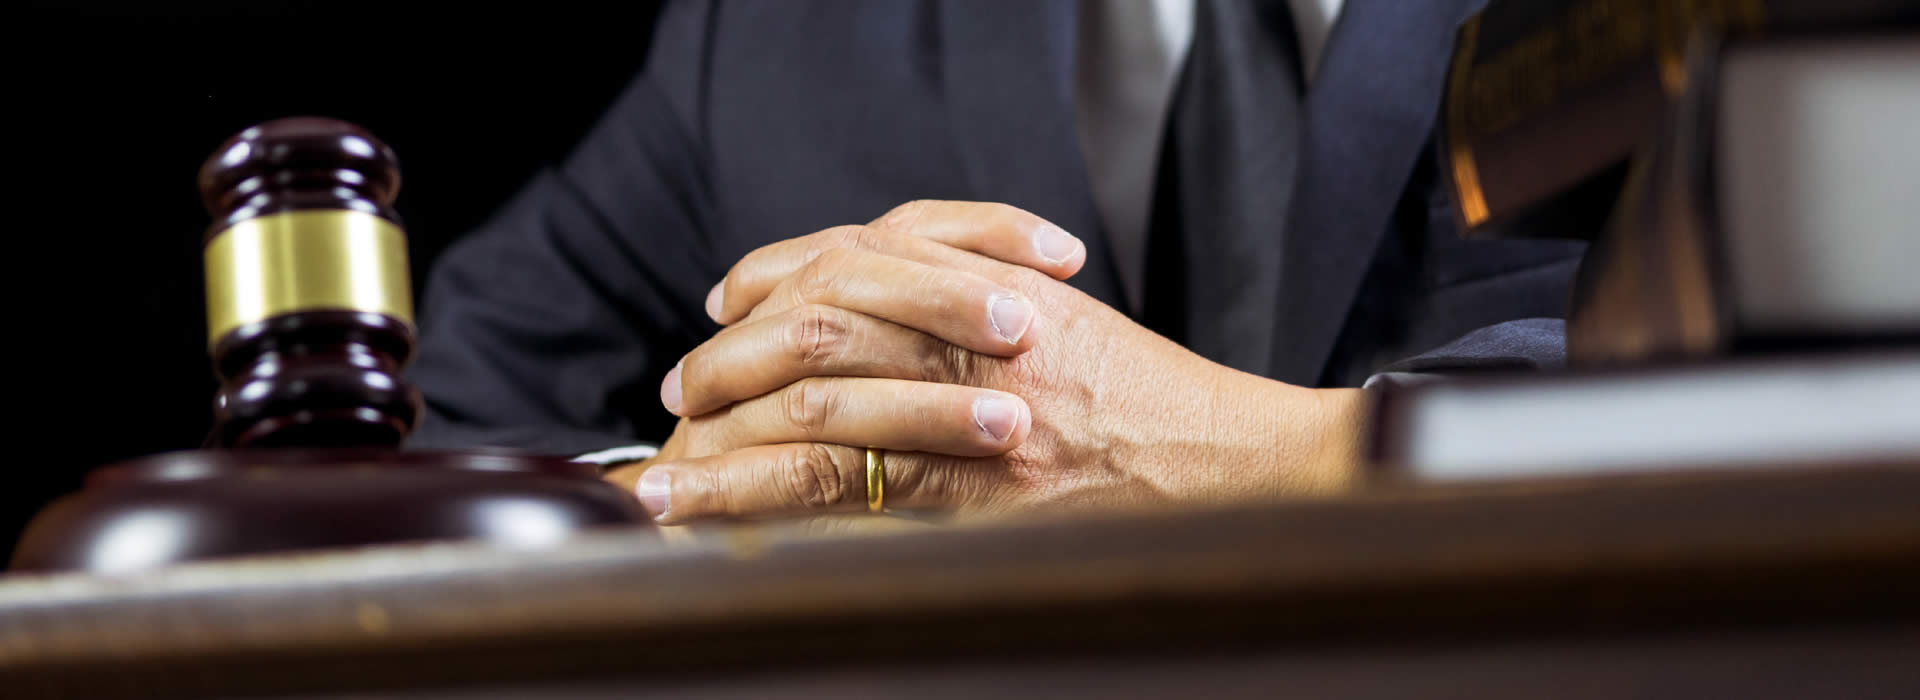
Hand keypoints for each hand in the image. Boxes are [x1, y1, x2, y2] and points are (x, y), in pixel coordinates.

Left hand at [608, 201, 1366, 522]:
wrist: (1238, 465)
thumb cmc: (1161, 407)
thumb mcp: (1072, 327)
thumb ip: (979, 307)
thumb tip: (884, 321)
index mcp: (997, 284)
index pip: (856, 253)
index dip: (776, 270)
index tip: (727, 298)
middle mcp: (980, 331)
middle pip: (821, 314)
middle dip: (735, 349)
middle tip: (683, 385)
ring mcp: (977, 406)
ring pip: (818, 393)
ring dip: (728, 424)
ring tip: (669, 459)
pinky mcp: (978, 485)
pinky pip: (844, 484)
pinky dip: (757, 494)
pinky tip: (706, 510)